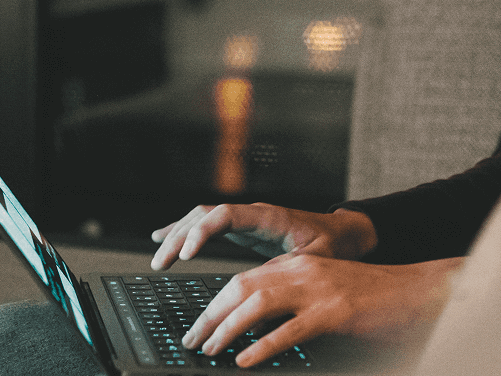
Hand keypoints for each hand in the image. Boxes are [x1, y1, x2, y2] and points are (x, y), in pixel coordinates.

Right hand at [150, 204, 377, 268]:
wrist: (342, 233)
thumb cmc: (332, 245)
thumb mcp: (316, 259)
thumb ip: (290, 268)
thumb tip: (265, 287)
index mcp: (268, 217)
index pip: (226, 215)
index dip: (202, 231)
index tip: (186, 253)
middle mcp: (252, 213)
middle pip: (206, 215)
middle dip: (180, 236)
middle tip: (161, 263)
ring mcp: (245, 219)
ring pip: (202, 218)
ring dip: (177, 235)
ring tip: (158, 258)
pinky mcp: (242, 228)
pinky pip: (207, 224)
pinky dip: (184, 231)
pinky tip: (163, 237)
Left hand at [182, 254, 463, 367]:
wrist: (417, 291)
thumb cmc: (374, 299)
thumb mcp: (325, 293)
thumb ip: (292, 303)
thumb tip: (254, 329)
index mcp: (300, 264)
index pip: (245, 279)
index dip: (216, 303)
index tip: (198, 326)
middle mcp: (304, 269)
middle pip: (242, 286)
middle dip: (211, 314)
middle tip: (193, 340)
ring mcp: (320, 288)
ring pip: (258, 302)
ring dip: (228, 327)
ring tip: (211, 349)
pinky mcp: (337, 310)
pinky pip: (291, 328)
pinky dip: (264, 344)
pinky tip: (246, 359)